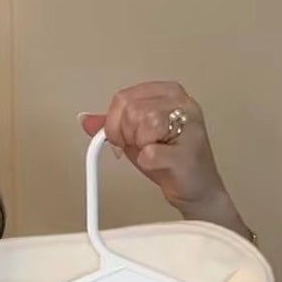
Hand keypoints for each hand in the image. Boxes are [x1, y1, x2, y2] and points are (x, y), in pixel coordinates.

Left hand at [80, 83, 247, 231]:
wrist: (195, 189)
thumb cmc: (171, 161)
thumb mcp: (136, 137)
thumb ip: (112, 126)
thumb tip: (85, 120)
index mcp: (169, 92)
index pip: (123, 97)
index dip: (115, 123)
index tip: (124, 138)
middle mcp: (182, 102)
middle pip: (130, 110)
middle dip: (127, 136)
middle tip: (144, 147)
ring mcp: (188, 124)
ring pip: (139, 126)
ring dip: (140, 148)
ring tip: (157, 153)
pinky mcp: (187, 150)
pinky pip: (148, 153)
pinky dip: (149, 164)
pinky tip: (163, 164)